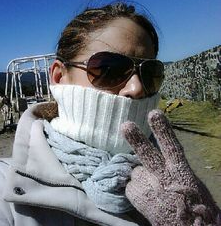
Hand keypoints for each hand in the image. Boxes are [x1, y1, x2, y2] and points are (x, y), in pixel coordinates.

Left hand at [121, 109, 220, 225]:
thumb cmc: (194, 206)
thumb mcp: (189, 182)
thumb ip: (174, 168)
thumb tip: (163, 158)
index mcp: (180, 172)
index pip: (171, 147)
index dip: (163, 130)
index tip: (154, 114)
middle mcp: (161, 178)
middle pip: (147, 155)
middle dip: (136, 140)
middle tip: (126, 126)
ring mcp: (147, 187)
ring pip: (137, 172)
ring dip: (141, 176)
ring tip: (154, 189)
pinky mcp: (135, 196)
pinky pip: (131, 186)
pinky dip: (136, 188)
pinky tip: (148, 198)